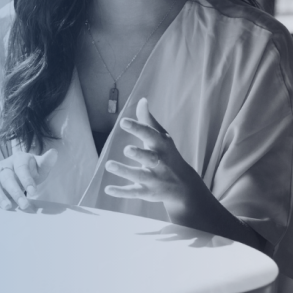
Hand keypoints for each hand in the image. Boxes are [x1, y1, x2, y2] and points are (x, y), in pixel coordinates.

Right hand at [0, 149, 57, 210]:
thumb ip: (46, 162)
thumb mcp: (40, 167)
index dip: (27, 180)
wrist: (18, 172)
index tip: (34, 192)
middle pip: (7, 177)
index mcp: (18, 159)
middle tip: (24, 205)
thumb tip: (54, 153)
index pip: (21, 168)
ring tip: (7, 207)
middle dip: (15, 192)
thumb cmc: (30, 171)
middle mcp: (4, 165)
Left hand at [104, 98, 208, 217]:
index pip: (150, 136)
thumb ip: (148, 120)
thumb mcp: (162, 138)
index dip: (137, 128)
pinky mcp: (147, 192)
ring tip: (109, 165)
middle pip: (149, 158)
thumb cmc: (168, 155)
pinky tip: (107, 189)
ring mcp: (154, 179)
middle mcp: (159, 163)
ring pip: (139, 176)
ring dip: (124, 171)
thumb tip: (142, 100)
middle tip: (126, 149)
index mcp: (162, 147)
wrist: (185, 186)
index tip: (123, 122)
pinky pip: (134, 192)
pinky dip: (121, 191)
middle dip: (139, 154)